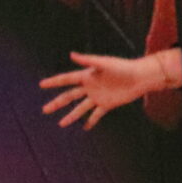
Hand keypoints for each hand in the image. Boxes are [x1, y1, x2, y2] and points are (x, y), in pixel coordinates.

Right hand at [40, 48, 181, 129]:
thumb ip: (88, 60)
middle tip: (44, 109)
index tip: (41, 84)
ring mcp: (97, 97)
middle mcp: (89, 87)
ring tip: (61, 124)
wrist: (140, 77)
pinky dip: (91, 121)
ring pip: (80, 108)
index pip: (66, 80)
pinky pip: (96, 114)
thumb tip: (71, 55)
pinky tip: (85, 128)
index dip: (54, 82)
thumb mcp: (104, 63)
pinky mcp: (107, 104)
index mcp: (87, 76)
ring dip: (70, 116)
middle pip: (69, 97)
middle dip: (57, 103)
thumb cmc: (122, 67)